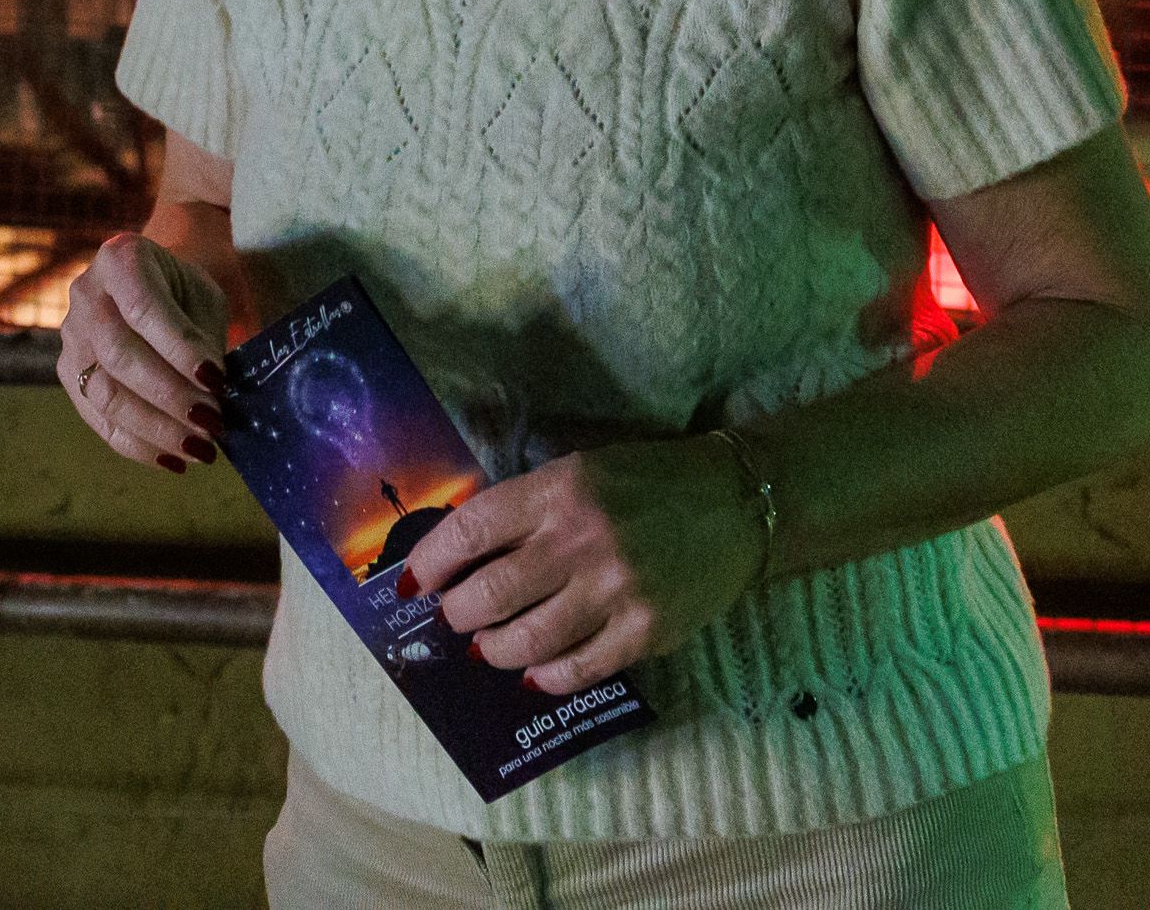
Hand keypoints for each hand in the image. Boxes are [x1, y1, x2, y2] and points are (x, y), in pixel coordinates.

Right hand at [57, 231, 229, 472]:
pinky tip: (174, 459)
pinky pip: (98, 419)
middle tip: (213, 422)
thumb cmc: (184, 290)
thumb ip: (204, 338)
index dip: (178, 348)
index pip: (144, 308)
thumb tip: (211, 393)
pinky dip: (138, 445)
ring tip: (201, 448)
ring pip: (105, 393)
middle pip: (118, 354)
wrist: (152, 284)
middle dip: (169, 395)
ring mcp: (71, 336)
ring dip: (156, 428)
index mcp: (120, 259)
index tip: (216, 381)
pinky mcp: (69, 374)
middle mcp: (85, 295)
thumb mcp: (203, 298)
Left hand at [397, 435, 765, 695]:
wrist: (736, 503)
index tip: (413, 583)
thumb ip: (525, 510)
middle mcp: (581, 540)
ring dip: (494, 652)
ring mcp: (614, 591)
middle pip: (488, 595)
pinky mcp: (645, 633)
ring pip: (525, 642)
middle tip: (456, 619)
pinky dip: (545, 678)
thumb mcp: (579, 472)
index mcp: (558, 490)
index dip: (431, 562)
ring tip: (490, 648)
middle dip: (458, 616)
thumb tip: (460, 559)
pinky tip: (535, 673)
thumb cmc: (647, 482)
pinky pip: (577, 670)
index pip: (470, 529)